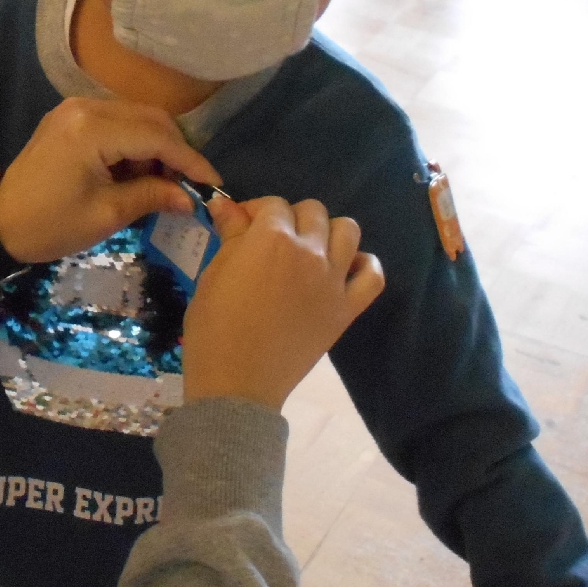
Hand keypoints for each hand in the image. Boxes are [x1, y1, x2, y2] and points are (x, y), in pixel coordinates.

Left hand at [0, 97, 220, 264]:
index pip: (157, 137)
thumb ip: (152, 197)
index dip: (190, 161)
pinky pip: (116, 121)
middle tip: (187, 187)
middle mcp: (85, 107)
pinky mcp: (70, 117)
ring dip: (155, 147)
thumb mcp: (106, 215)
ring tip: (160, 184)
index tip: (212, 185)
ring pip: (136, 117)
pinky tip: (136, 172)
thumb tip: (190, 199)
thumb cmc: (50, 225)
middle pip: (150, 119)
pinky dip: (134, 143)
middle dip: (175, 151)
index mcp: (92, 129)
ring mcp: (75, 109)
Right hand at [181, 197, 382, 408]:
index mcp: (273, 238)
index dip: (254, 211)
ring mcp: (334, 280)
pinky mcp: (347, 308)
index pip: (272, 205)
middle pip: (312, 212)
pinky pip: (373, 276)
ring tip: (310, 248)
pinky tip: (346, 268)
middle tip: (271, 240)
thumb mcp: (214, 274)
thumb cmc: (214, 327)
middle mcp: (310, 251)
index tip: (241, 225)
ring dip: (328, 232)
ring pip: (348, 231)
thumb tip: (226, 204)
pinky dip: (364, 265)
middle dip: (289, 218)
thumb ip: (229, 235)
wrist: (237, 382)